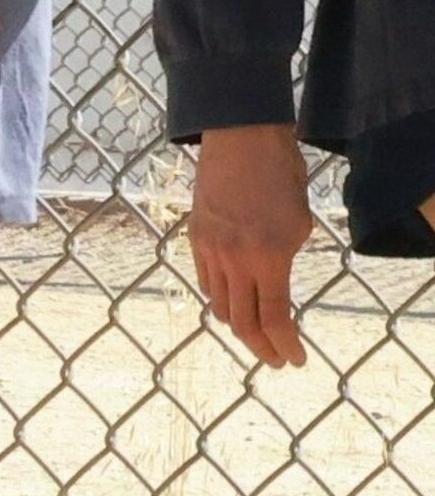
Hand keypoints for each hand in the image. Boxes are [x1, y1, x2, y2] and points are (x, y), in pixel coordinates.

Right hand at [189, 123, 312, 366]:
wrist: (241, 136)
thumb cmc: (280, 174)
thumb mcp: (299, 225)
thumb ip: (286, 263)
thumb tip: (276, 288)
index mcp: (269, 257)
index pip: (275, 320)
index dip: (286, 347)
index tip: (295, 359)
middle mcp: (235, 258)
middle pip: (242, 324)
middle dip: (262, 348)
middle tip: (276, 357)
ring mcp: (211, 247)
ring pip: (218, 306)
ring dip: (238, 326)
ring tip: (255, 332)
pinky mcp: (196, 235)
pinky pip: (205, 280)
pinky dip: (219, 297)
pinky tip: (233, 298)